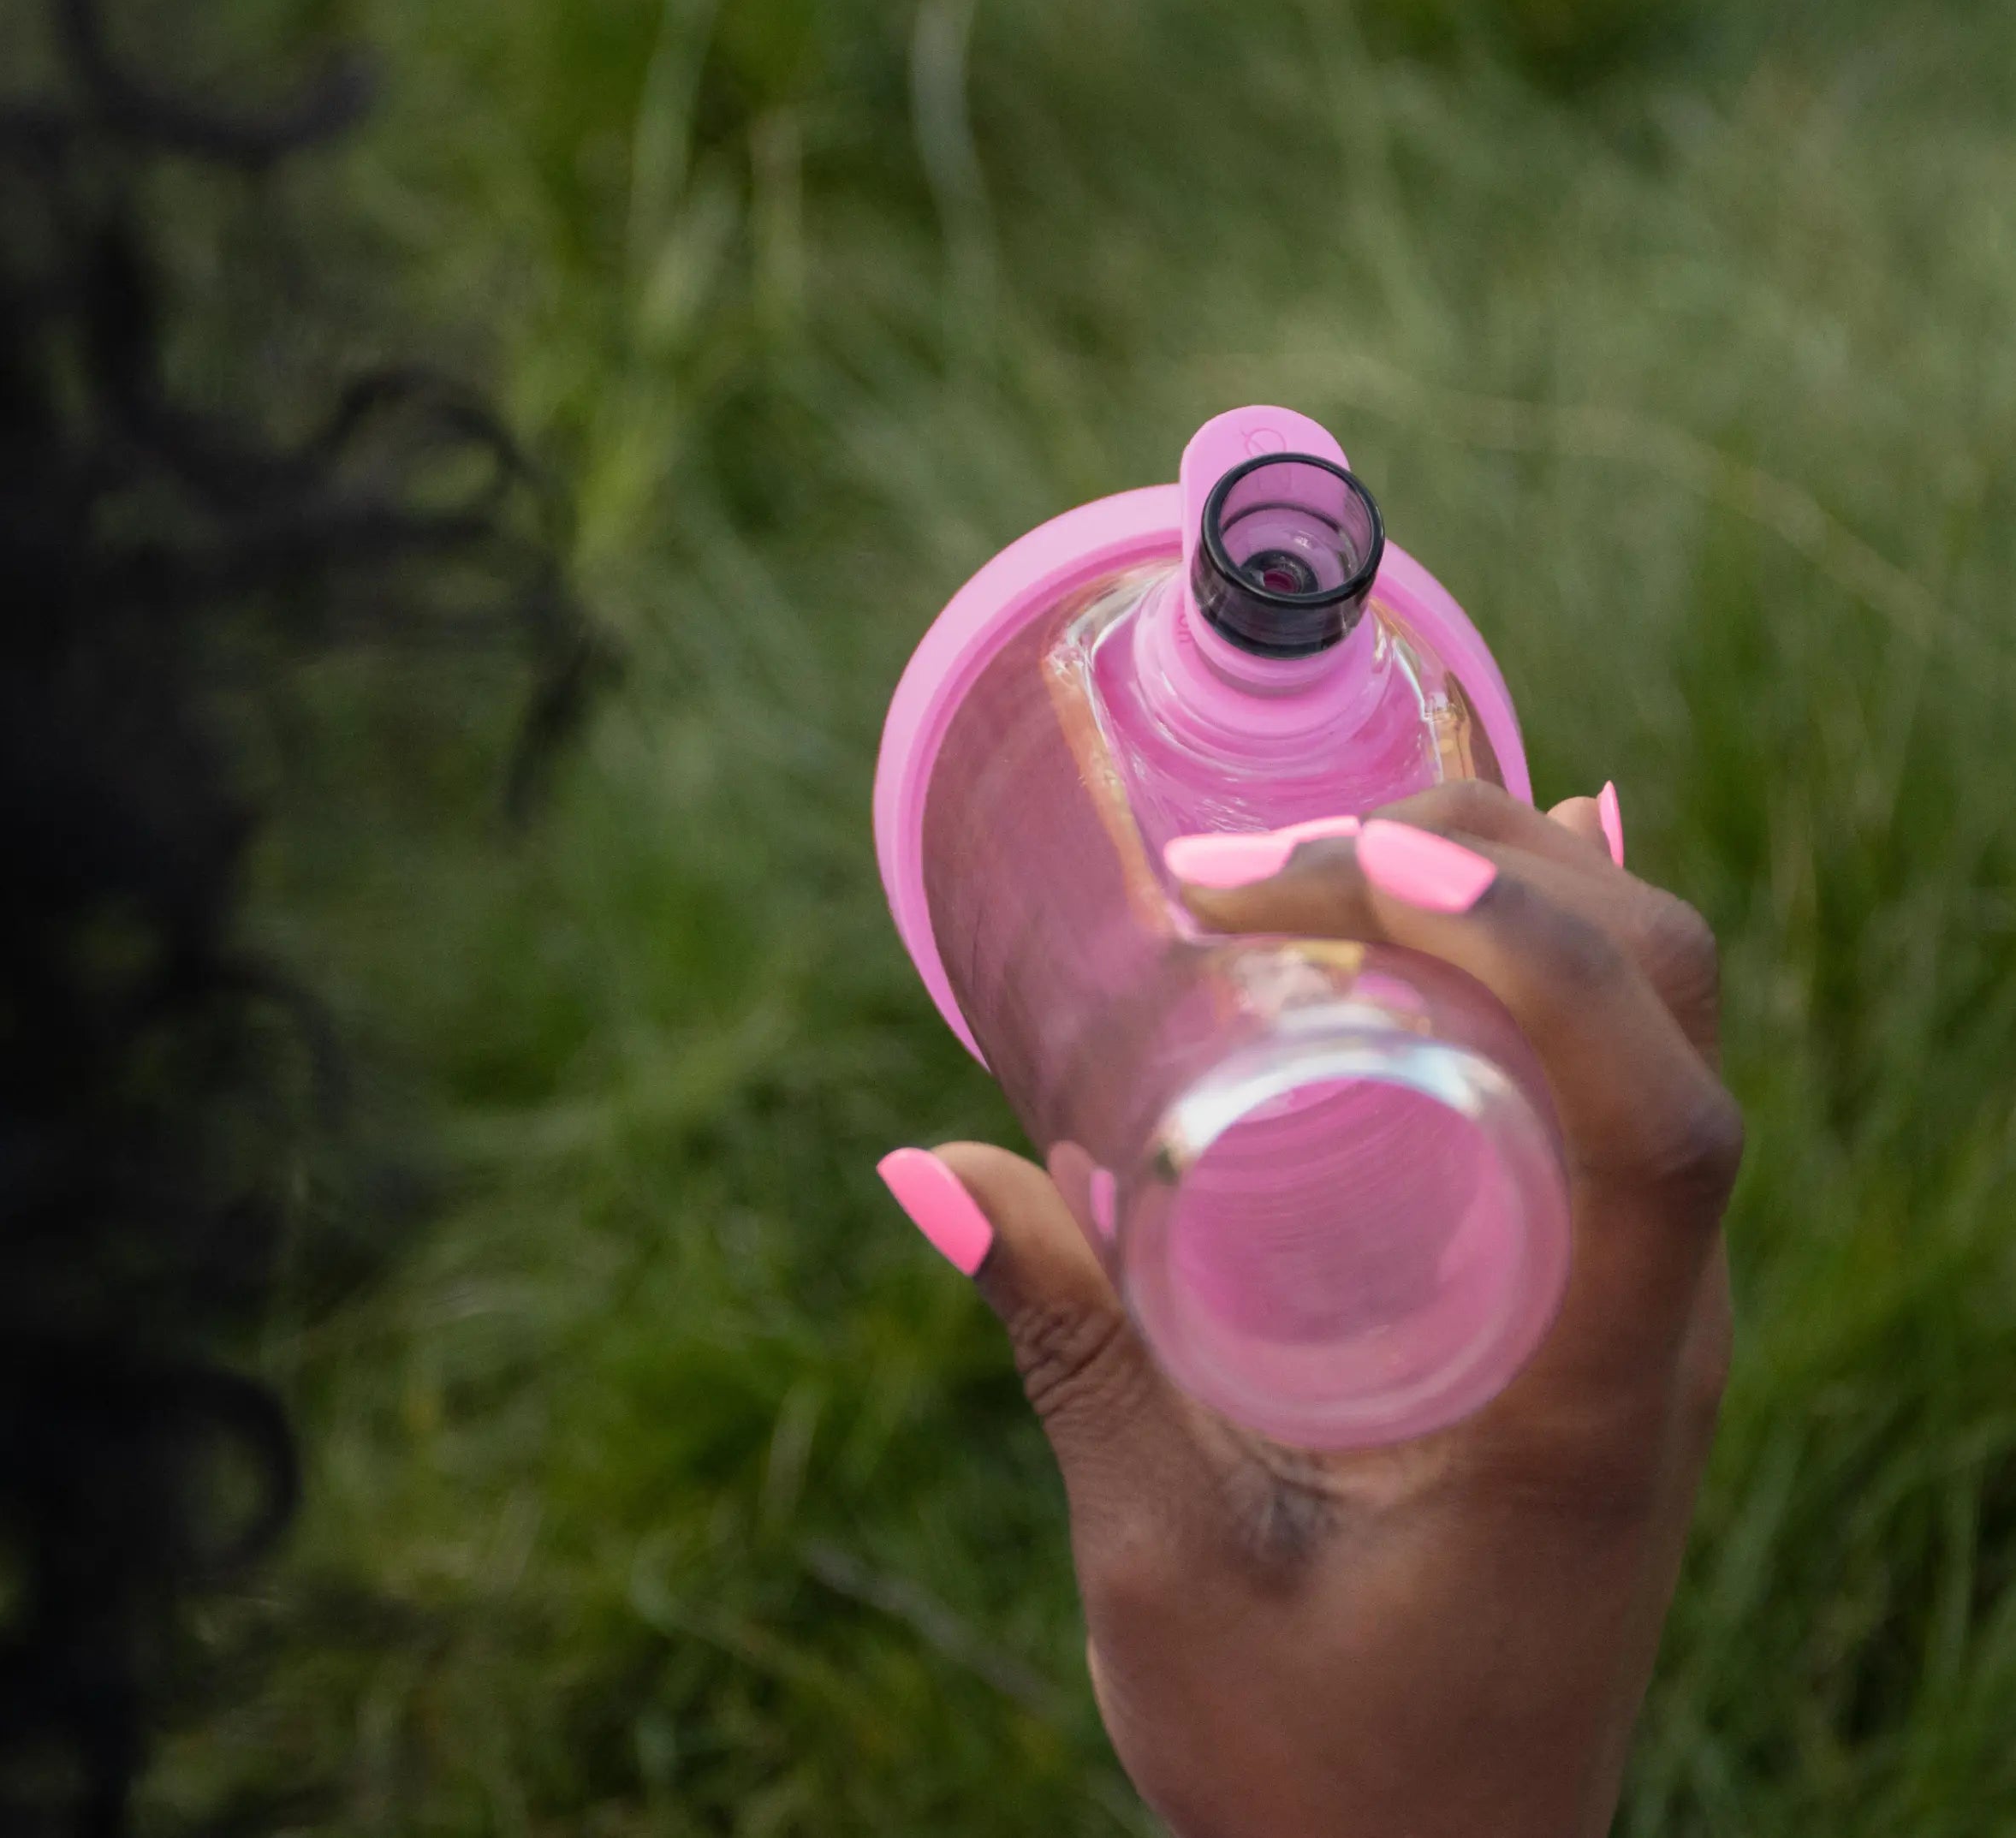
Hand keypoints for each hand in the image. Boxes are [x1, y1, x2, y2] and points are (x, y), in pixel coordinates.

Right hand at [878, 782, 1737, 1837]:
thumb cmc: (1316, 1762)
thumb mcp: (1167, 1562)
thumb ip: (1068, 1354)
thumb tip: (928, 1163)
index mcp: (1591, 1399)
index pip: (1659, 1123)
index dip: (1541, 952)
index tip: (1350, 868)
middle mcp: (1659, 1327)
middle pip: (1671, 1008)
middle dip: (1495, 866)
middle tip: (1258, 857)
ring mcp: (1648, 1309)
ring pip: (1659, 1022)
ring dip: (1520, 891)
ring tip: (1316, 853)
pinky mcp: (1601, 1307)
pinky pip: (1610, 1078)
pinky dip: (1528, 960)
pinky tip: (1428, 909)